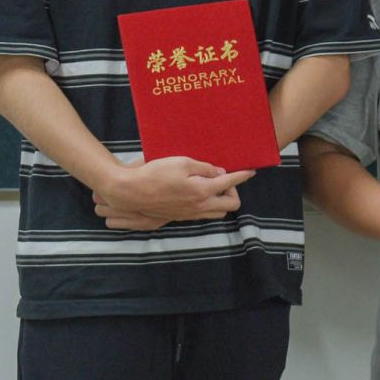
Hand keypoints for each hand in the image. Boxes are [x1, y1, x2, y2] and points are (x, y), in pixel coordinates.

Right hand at [92, 156, 253, 223]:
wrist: (129, 192)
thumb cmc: (155, 173)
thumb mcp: (182, 163)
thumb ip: (204, 168)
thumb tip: (220, 172)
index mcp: (202, 191)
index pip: (230, 183)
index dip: (242, 175)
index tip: (250, 170)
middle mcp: (199, 206)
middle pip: (231, 204)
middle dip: (234, 191)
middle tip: (226, 180)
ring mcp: (190, 214)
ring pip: (218, 213)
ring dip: (221, 201)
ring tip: (214, 187)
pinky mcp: (180, 217)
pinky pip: (203, 215)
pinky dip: (208, 206)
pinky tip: (200, 194)